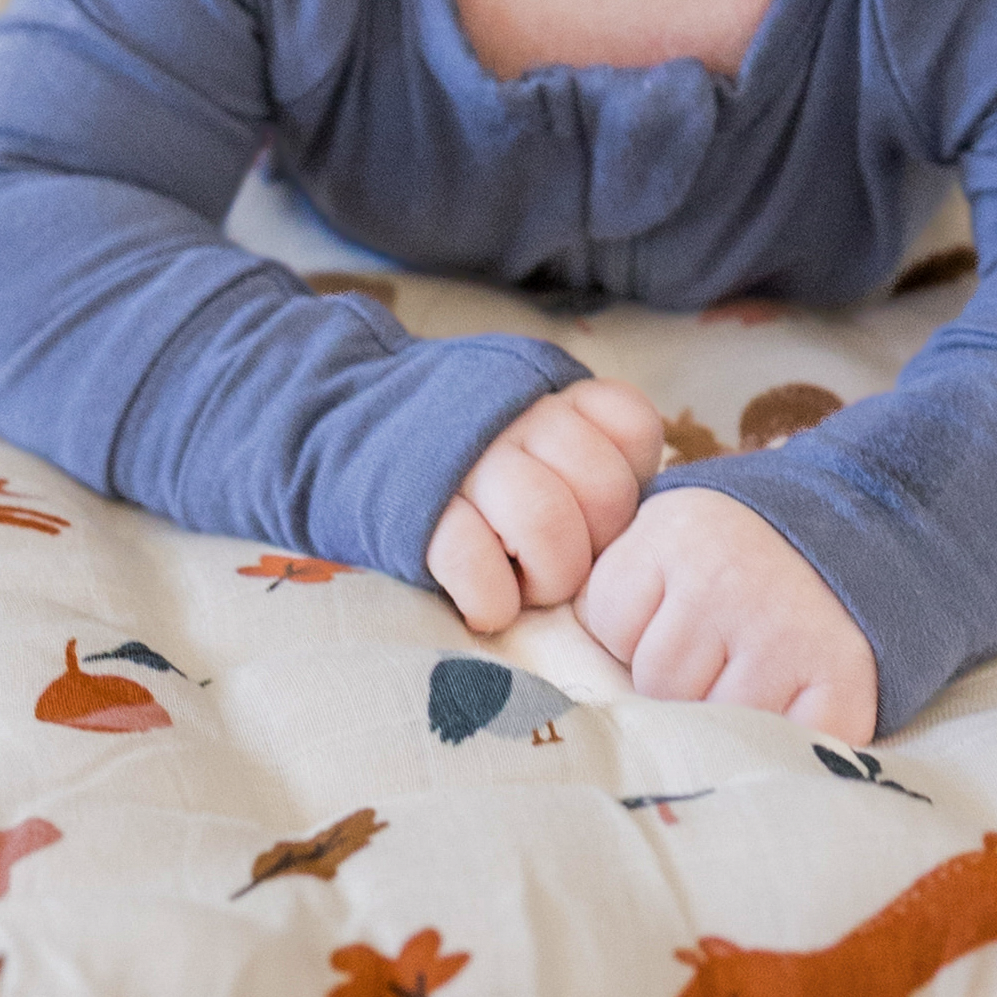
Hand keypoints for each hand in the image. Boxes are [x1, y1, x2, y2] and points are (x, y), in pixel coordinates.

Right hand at [425, 378, 664, 633]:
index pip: (633, 426)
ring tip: (525, 584)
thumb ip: (593, 449)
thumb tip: (643, 514)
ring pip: (548, 525)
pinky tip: (486, 601)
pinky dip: (492, 600)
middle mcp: (519, 418)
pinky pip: (477, 566)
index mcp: (556, 395)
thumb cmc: (473, 449)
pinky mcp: (421, 513)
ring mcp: (471, 463)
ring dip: (549, 578)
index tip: (593, 504)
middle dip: (596, 545)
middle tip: (562, 558)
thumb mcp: (538, 421)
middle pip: (605, 490)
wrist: (352, 424)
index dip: (628, 480)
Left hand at [575, 485, 879, 744]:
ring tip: (755, 670)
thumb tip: (538, 680)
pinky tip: (791, 700)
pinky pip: (772, 747)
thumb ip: (621, 589)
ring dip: (725, 711)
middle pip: (655, 680)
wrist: (864, 538)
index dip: (635, 633)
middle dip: (678, 680)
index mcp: (675, 531)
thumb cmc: (744, 559)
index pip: (606, 623)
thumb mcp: (674, 542)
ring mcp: (783, 633)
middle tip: (723, 647)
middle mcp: (728, 576)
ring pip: (707, 720)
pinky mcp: (836, 686)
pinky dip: (777, 741)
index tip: (676, 611)